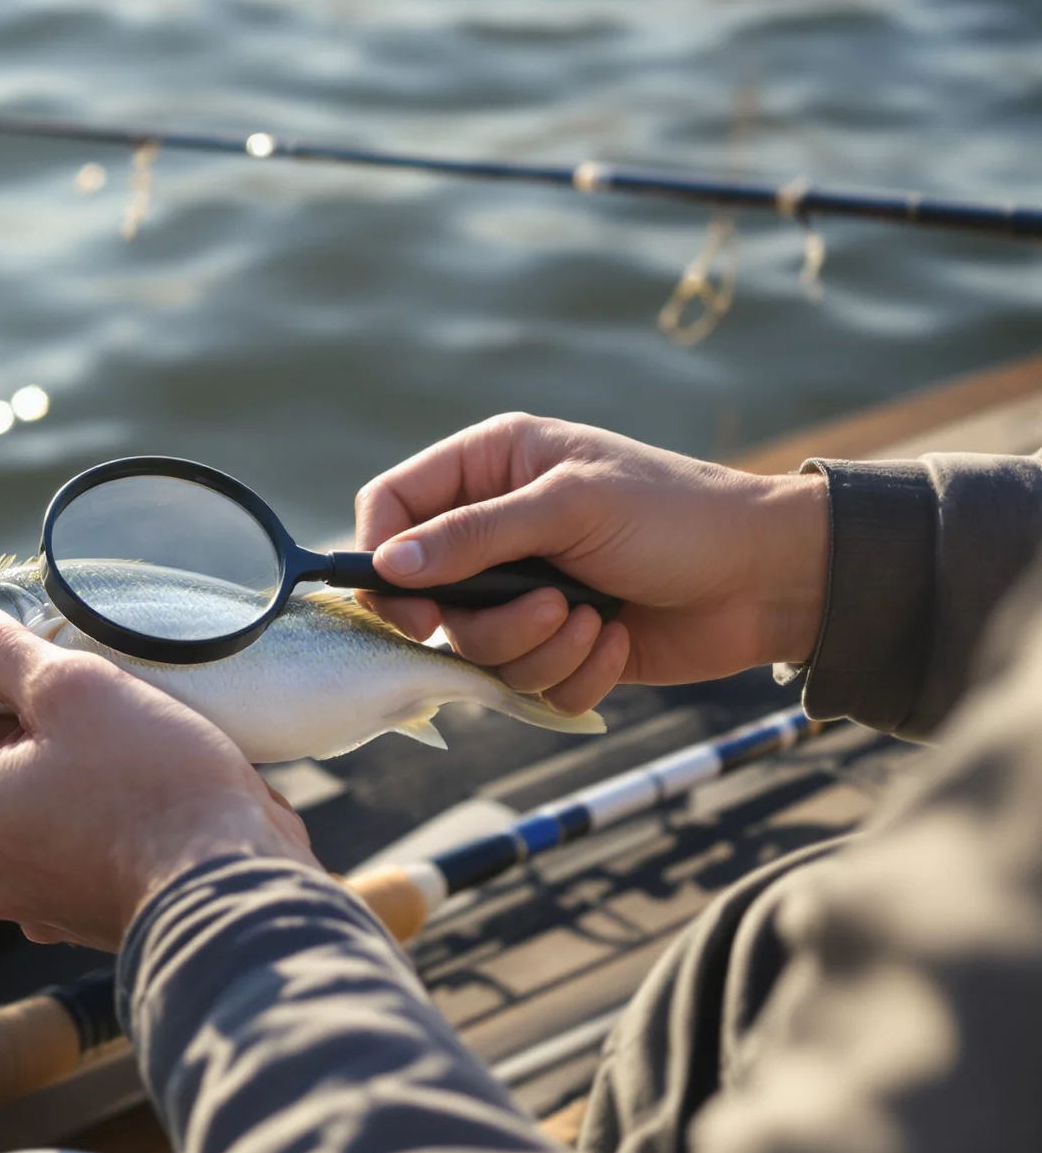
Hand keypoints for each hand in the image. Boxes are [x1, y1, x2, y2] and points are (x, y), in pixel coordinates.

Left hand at [0, 600, 314, 949]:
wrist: (232, 889)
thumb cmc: (151, 784)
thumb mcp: (72, 688)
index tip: (27, 664)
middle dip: (22, 726)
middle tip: (84, 696)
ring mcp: (32, 901)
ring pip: (27, 808)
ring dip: (60, 770)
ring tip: (119, 739)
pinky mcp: (81, 916)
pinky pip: (68, 847)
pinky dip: (90, 816)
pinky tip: (136, 789)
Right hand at [354, 414, 829, 714]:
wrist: (771, 578)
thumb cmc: (676, 516)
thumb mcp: (570, 506)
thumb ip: (473, 535)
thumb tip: (387, 565)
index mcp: (490, 468)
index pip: (392, 504)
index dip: (382, 554)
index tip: (406, 603)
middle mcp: (497, 530)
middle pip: (425, 595)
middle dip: (482, 619)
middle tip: (538, 612)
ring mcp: (525, 591)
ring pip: (475, 648)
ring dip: (535, 646)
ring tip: (594, 619)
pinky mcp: (558, 646)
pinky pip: (527, 684)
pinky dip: (572, 672)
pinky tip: (617, 640)